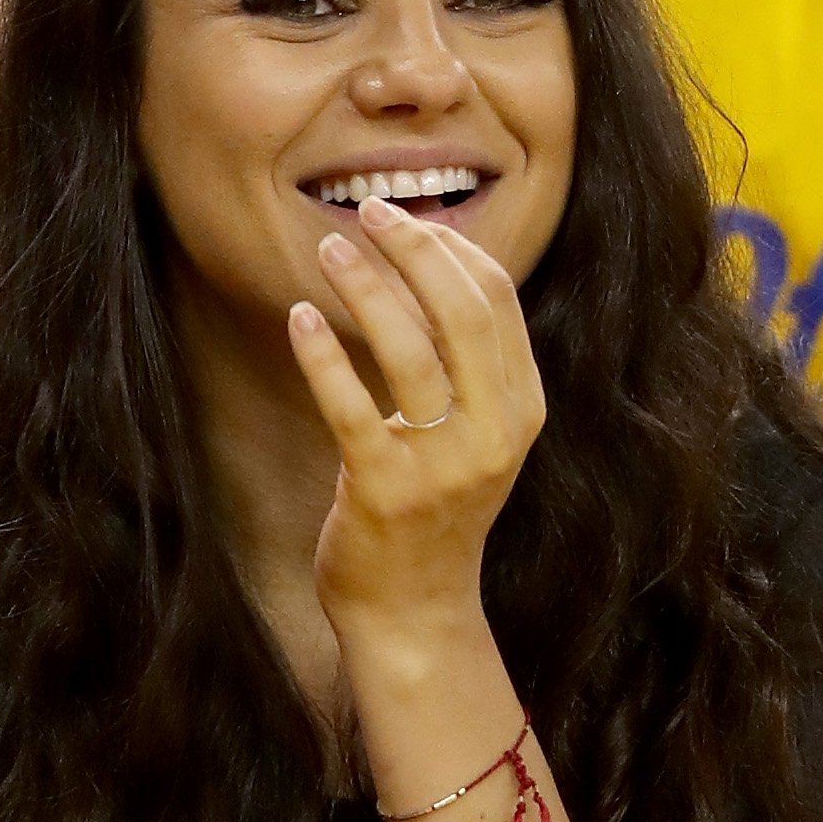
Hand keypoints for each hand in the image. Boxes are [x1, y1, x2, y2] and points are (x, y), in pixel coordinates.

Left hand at [288, 197, 545, 638]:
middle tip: (366, 212)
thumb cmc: (433, 510)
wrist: (415, 609)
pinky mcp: (387, 490)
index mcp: (523, 409)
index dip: (451, 248)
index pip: (497, 302)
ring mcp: (444, 464)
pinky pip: (351, 407)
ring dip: (365, 288)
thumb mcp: (474, 436)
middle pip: (463, 312)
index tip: (406, 217)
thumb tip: (429, 270)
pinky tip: (299, 317)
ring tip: (327, 250)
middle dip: (415, 249)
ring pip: (410, 350)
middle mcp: (495, 432)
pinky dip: (323, 354)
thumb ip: (466, 367)